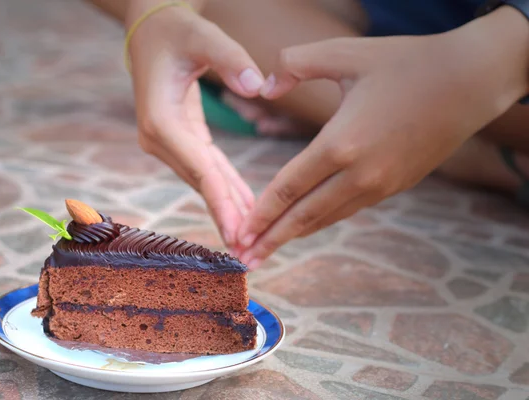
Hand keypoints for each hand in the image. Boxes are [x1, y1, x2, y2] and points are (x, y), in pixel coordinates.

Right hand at [128, 5, 263, 246]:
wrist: (151, 33)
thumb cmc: (175, 31)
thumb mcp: (202, 35)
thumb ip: (230, 59)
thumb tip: (258, 86)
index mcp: (161, 119)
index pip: (199, 166)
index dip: (220, 199)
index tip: (239, 230)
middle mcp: (159, 138)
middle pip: (201, 183)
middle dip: (225, 216)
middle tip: (249, 251)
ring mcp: (167, 143)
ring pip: (204, 181)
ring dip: (227, 208)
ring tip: (250, 239)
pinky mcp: (178, 140)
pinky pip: (206, 169)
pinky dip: (225, 189)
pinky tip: (244, 207)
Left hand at [237, 13, 528, 267]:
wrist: (470, 82)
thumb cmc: (406, 62)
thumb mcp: (346, 53)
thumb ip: (295, 64)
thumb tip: (264, 87)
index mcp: (342, 143)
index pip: (289, 187)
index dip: (261, 213)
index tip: (239, 234)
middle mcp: (360, 173)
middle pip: (304, 215)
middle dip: (272, 239)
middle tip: (245, 260)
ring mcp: (380, 184)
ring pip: (328, 217)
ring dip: (296, 235)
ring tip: (270, 250)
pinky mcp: (396, 185)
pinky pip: (349, 208)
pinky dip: (323, 220)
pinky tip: (308, 224)